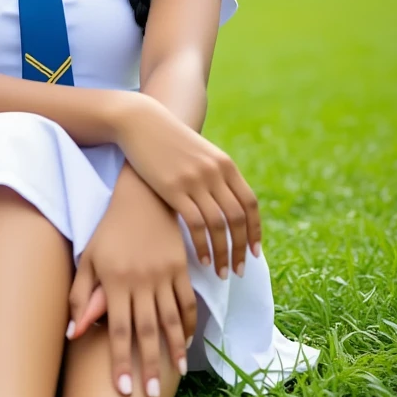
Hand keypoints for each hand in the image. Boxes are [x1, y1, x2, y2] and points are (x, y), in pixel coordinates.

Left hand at [67, 166, 195, 396]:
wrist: (142, 199)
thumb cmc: (109, 232)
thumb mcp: (89, 260)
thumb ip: (80, 296)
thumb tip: (72, 333)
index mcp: (115, 281)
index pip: (118, 330)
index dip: (121, 362)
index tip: (123, 390)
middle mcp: (141, 281)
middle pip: (147, 331)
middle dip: (148, 365)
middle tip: (151, 396)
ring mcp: (164, 274)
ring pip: (172, 319)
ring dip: (174, 349)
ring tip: (174, 374)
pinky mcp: (181, 267)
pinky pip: (187, 301)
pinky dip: (189, 323)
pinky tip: (187, 341)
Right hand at [114, 94, 261, 279]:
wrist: (141, 123)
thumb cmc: (168, 144)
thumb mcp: (199, 155)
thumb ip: (215, 176)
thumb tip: (225, 204)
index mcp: (225, 165)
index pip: (249, 204)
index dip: (255, 231)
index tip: (254, 253)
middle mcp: (215, 173)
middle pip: (238, 218)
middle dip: (240, 249)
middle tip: (239, 271)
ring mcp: (195, 180)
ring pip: (219, 225)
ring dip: (223, 253)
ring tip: (221, 273)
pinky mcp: (174, 188)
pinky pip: (196, 224)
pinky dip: (202, 246)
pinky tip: (201, 260)